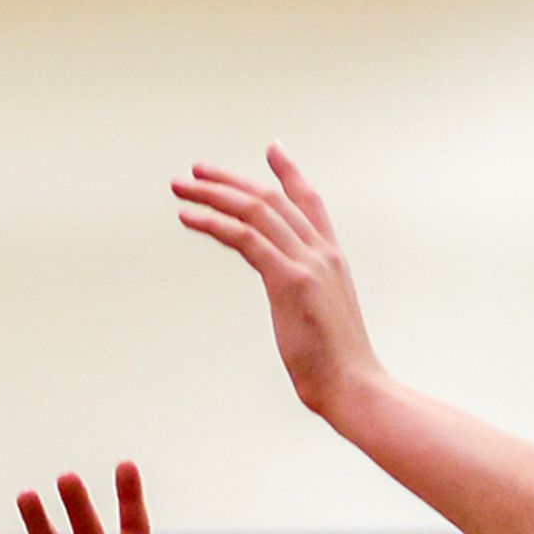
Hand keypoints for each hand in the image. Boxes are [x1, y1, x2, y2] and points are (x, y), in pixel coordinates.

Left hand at [172, 146, 384, 421]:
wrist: (353, 386)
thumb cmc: (334, 361)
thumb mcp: (320, 315)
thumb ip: (306, 293)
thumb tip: (292, 296)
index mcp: (331, 258)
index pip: (310, 202)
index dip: (290, 173)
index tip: (272, 147)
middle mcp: (321, 252)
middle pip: (272, 199)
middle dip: (230, 181)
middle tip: (196, 170)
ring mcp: (307, 263)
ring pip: (256, 210)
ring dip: (213, 195)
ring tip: (180, 187)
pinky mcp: (290, 280)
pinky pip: (246, 238)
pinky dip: (214, 223)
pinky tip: (189, 218)